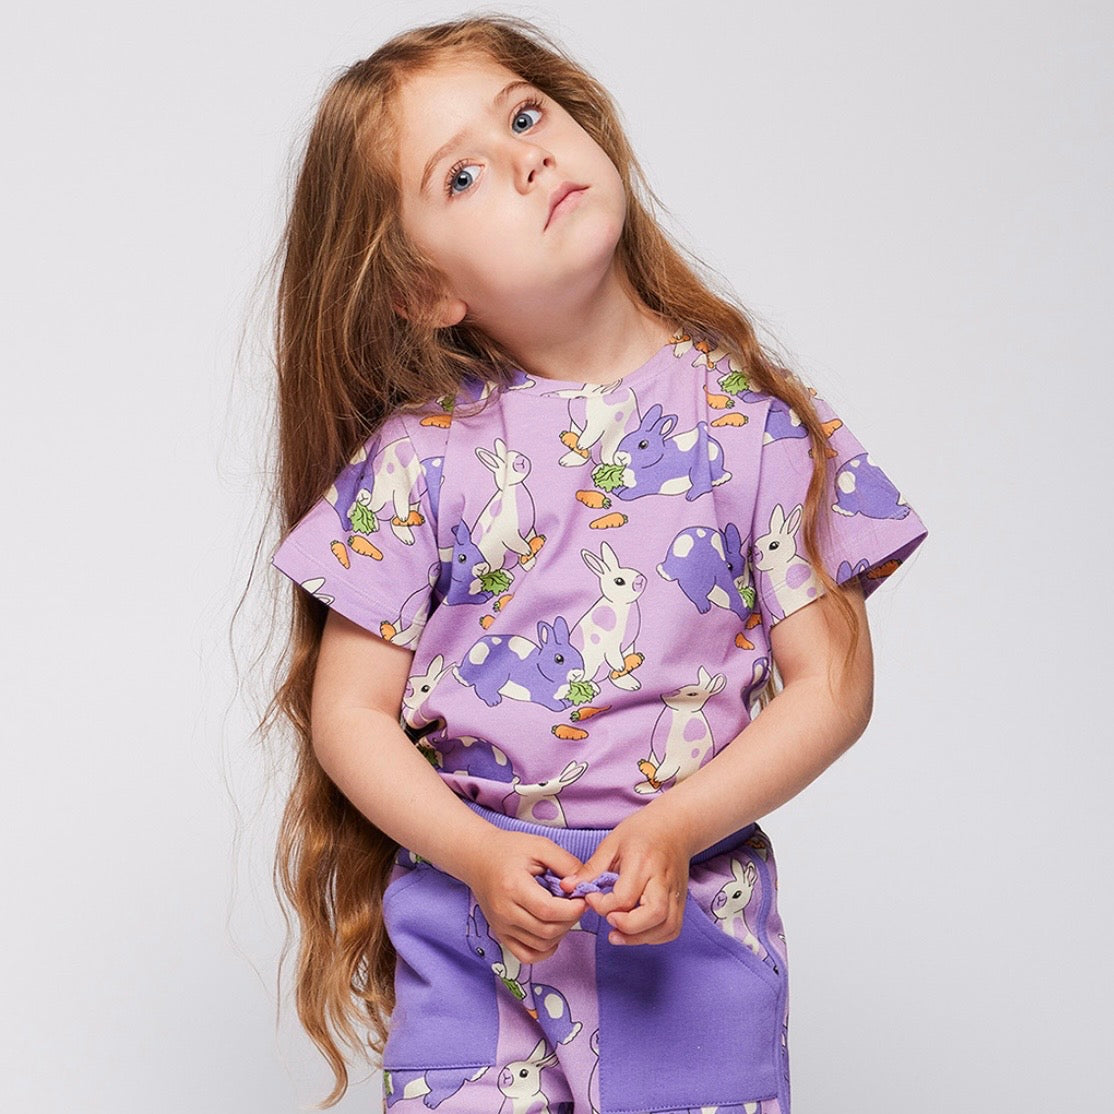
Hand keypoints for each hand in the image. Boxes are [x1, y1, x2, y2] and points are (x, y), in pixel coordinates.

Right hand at [462, 828, 588, 965]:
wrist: (478, 857)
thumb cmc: (509, 849)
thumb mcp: (540, 846)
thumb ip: (566, 863)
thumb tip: (585, 885)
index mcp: (513, 887)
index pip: (548, 910)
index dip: (572, 909)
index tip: (583, 898)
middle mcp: (504, 911)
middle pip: (547, 930)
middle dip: (570, 920)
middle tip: (576, 904)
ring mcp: (501, 926)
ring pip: (540, 945)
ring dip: (561, 933)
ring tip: (564, 913)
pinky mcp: (500, 934)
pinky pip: (526, 955)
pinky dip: (544, 950)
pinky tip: (551, 932)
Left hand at [558, 806, 692, 945]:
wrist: (675, 826)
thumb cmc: (642, 832)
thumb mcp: (612, 843)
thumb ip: (591, 869)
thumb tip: (567, 887)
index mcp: (642, 862)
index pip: (625, 896)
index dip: (603, 905)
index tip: (591, 898)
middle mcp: (662, 879)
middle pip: (654, 914)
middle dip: (628, 927)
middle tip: (609, 921)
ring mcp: (675, 892)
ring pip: (667, 926)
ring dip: (641, 938)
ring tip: (618, 934)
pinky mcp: (681, 901)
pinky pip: (672, 928)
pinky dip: (654, 937)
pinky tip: (636, 932)